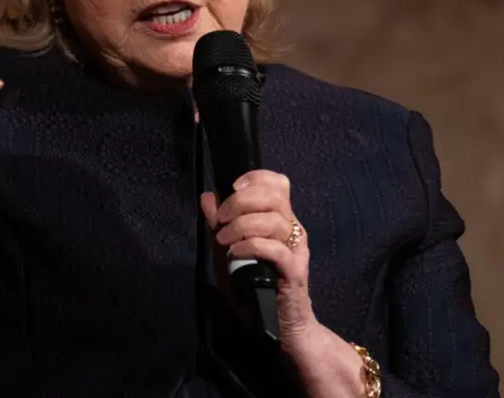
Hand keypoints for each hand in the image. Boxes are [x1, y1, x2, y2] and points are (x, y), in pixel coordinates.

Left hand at [200, 170, 315, 344]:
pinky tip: (235, 253)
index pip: (279, 184)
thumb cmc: (253, 286)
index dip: (257, 178)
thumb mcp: (229, 250)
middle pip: (275, 197)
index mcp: (281, 220)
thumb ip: (219, 224)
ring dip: (242, 226)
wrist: (274, 325)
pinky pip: (275, 249)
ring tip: (224, 241)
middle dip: (242, 202)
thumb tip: (207, 197)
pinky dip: (251, 246)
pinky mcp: (295, 271)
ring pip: (274, 221)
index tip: (233, 187)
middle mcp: (293, 230)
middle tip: (221, 219)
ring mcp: (296, 250)